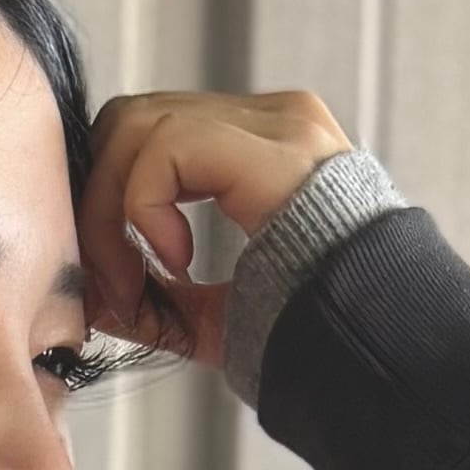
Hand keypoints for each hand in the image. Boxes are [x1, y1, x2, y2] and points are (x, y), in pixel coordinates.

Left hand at [78, 86, 352, 384]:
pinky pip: (166, 145)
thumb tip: (89, 296)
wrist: (379, 350)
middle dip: (99, 201)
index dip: (109, 204)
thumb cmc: (316, 338)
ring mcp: (276, 124)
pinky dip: (144, 207)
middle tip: (111, 283)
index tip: (113, 286)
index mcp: (262, 150)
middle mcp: (271, 121)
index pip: (150, 136)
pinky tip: (175, 261)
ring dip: (111, 211)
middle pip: (132, 119)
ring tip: (134, 282)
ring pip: (136, 123)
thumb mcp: (219, 315)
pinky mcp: (272, 145)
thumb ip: (157, 297)